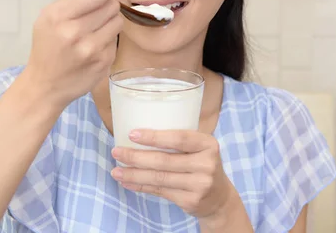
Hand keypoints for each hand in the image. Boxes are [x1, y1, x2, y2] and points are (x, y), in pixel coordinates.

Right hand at [23, 0, 122, 108]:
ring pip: (118, 21)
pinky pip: (116, 40)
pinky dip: (109, 39)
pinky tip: (95, 45)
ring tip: (96, 28)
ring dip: (110, 21)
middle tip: (97, 12)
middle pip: (112, 5)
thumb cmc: (47, 46)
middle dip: (107, 5)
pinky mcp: (104, 62)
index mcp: (59, 16)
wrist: (45, 86)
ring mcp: (92, 49)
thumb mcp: (50, 17)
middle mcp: (75, 32)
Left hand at [110, 130, 234, 219]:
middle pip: (164, 160)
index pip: (179, 138)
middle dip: (136, 156)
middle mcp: (206, 164)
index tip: (132, 134)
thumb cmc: (202, 165)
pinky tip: (128, 182)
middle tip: (116, 151)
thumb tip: (139, 134)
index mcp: (208, 144)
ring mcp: (199, 184)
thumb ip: (180, 141)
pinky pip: (160, 191)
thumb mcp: (200, 149)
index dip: (154, 137)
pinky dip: (141, 186)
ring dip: (133, 174)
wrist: (219, 198)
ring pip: (159, 178)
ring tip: (116, 170)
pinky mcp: (190, 201)